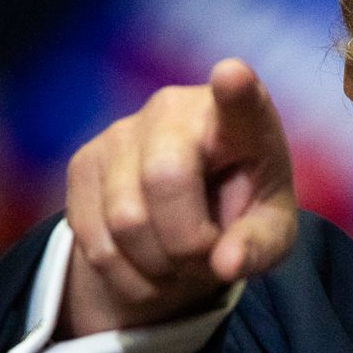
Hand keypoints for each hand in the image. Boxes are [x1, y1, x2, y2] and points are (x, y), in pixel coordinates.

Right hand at [62, 59, 296, 334]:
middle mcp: (175, 109)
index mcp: (241, 120)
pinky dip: (126, 276)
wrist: (184, 217)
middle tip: (206, 257)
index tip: (233, 76)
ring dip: (157, 267)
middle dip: (187, 243)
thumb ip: (258, 247)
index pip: (239, 99)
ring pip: (125, 220)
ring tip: (178, 263)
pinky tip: (147, 266)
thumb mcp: (269, 235)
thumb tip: (227, 264)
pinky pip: (95, 241)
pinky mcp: (83, 162)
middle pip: (165, 180)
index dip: (235, 90)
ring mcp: (122, 131)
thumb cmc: (241, 214)